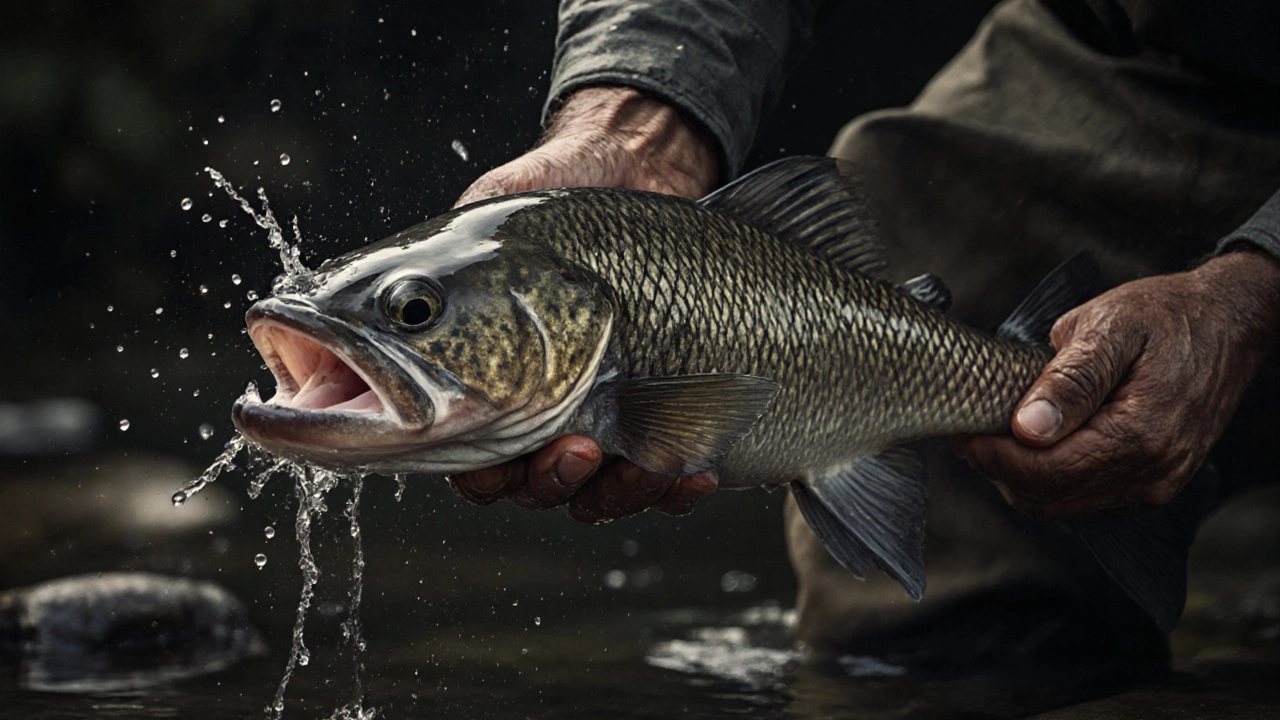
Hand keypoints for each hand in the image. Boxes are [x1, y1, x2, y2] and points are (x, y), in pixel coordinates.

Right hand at [448, 85, 721, 521]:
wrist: (633, 170)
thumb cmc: (548, 198)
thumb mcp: (480, 221)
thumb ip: (426, 265)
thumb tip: (359, 301)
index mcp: (471, 383)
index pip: (449, 458)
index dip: (477, 479)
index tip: (494, 461)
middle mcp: (527, 415)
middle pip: (523, 488)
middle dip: (548, 480)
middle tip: (575, 447)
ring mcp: (594, 424)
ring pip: (590, 497)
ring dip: (612, 489)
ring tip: (636, 455)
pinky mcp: (657, 425)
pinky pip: (663, 484)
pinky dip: (678, 487)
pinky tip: (699, 469)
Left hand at [956, 249, 1279, 521]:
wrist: (1228, 322)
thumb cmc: (1166, 315)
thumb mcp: (1110, 327)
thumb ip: (1068, 381)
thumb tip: (1026, 428)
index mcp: (1140, 436)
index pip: (1044, 473)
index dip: (992, 458)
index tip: (962, 432)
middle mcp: (1152, 473)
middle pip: (1048, 499)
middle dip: (999, 471)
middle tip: (971, 433)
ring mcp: (1156, 484)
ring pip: (1063, 507)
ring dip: (1021, 480)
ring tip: (996, 437)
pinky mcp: (1154, 483)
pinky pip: (1087, 500)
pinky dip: (1051, 482)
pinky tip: (1035, 446)